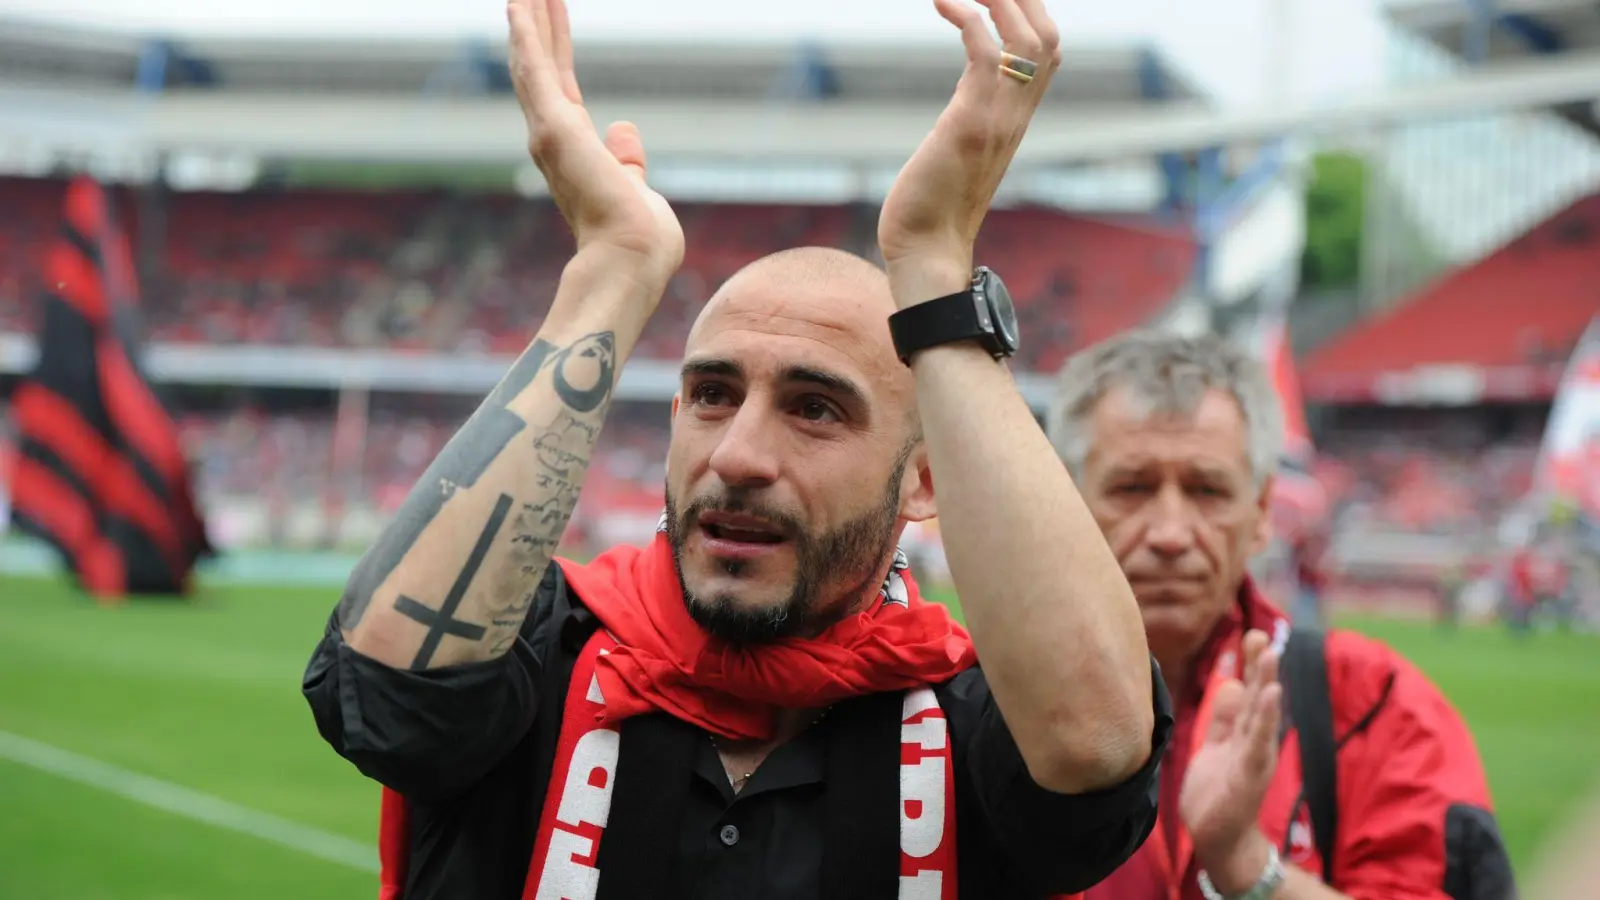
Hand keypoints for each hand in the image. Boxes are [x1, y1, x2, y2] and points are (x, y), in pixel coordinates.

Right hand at [507, 0, 683, 283]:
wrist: (632, 258)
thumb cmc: (639, 238)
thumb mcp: (635, 186)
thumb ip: (625, 159)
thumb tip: (623, 130)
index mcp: (574, 150)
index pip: (561, 86)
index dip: (555, 47)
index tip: (552, 14)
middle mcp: (552, 139)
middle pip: (540, 67)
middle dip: (535, 24)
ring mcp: (548, 133)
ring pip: (533, 62)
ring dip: (527, 21)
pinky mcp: (554, 129)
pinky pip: (536, 71)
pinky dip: (526, 36)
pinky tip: (519, 5)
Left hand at [877, 0, 1060, 297]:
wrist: (926, 253)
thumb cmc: (930, 210)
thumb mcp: (959, 152)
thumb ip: (970, 122)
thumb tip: (962, 108)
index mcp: (1015, 121)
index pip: (1048, 54)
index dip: (1030, 14)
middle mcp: (1015, 116)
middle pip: (1048, 37)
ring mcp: (997, 119)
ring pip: (1025, 39)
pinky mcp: (971, 123)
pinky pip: (985, 53)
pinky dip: (969, 18)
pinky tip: (942, 3)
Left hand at [1180, 629, 1283, 891]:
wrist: (1218, 837)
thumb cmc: (1217, 793)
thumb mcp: (1215, 746)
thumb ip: (1223, 718)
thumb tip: (1231, 682)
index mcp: (1244, 732)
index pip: (1249, 691)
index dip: (1251, 664)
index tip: (1253, 634)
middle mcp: (1254, 740)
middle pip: (1259, 696)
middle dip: (1261, 666)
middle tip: (1262, 634)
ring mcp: (1255, 756)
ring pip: (1262, 714)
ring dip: (1267, 684)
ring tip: (1271, 656)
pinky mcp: (1250, 774)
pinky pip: (1258, 742)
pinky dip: (1267, 720)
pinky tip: (1272, 697)